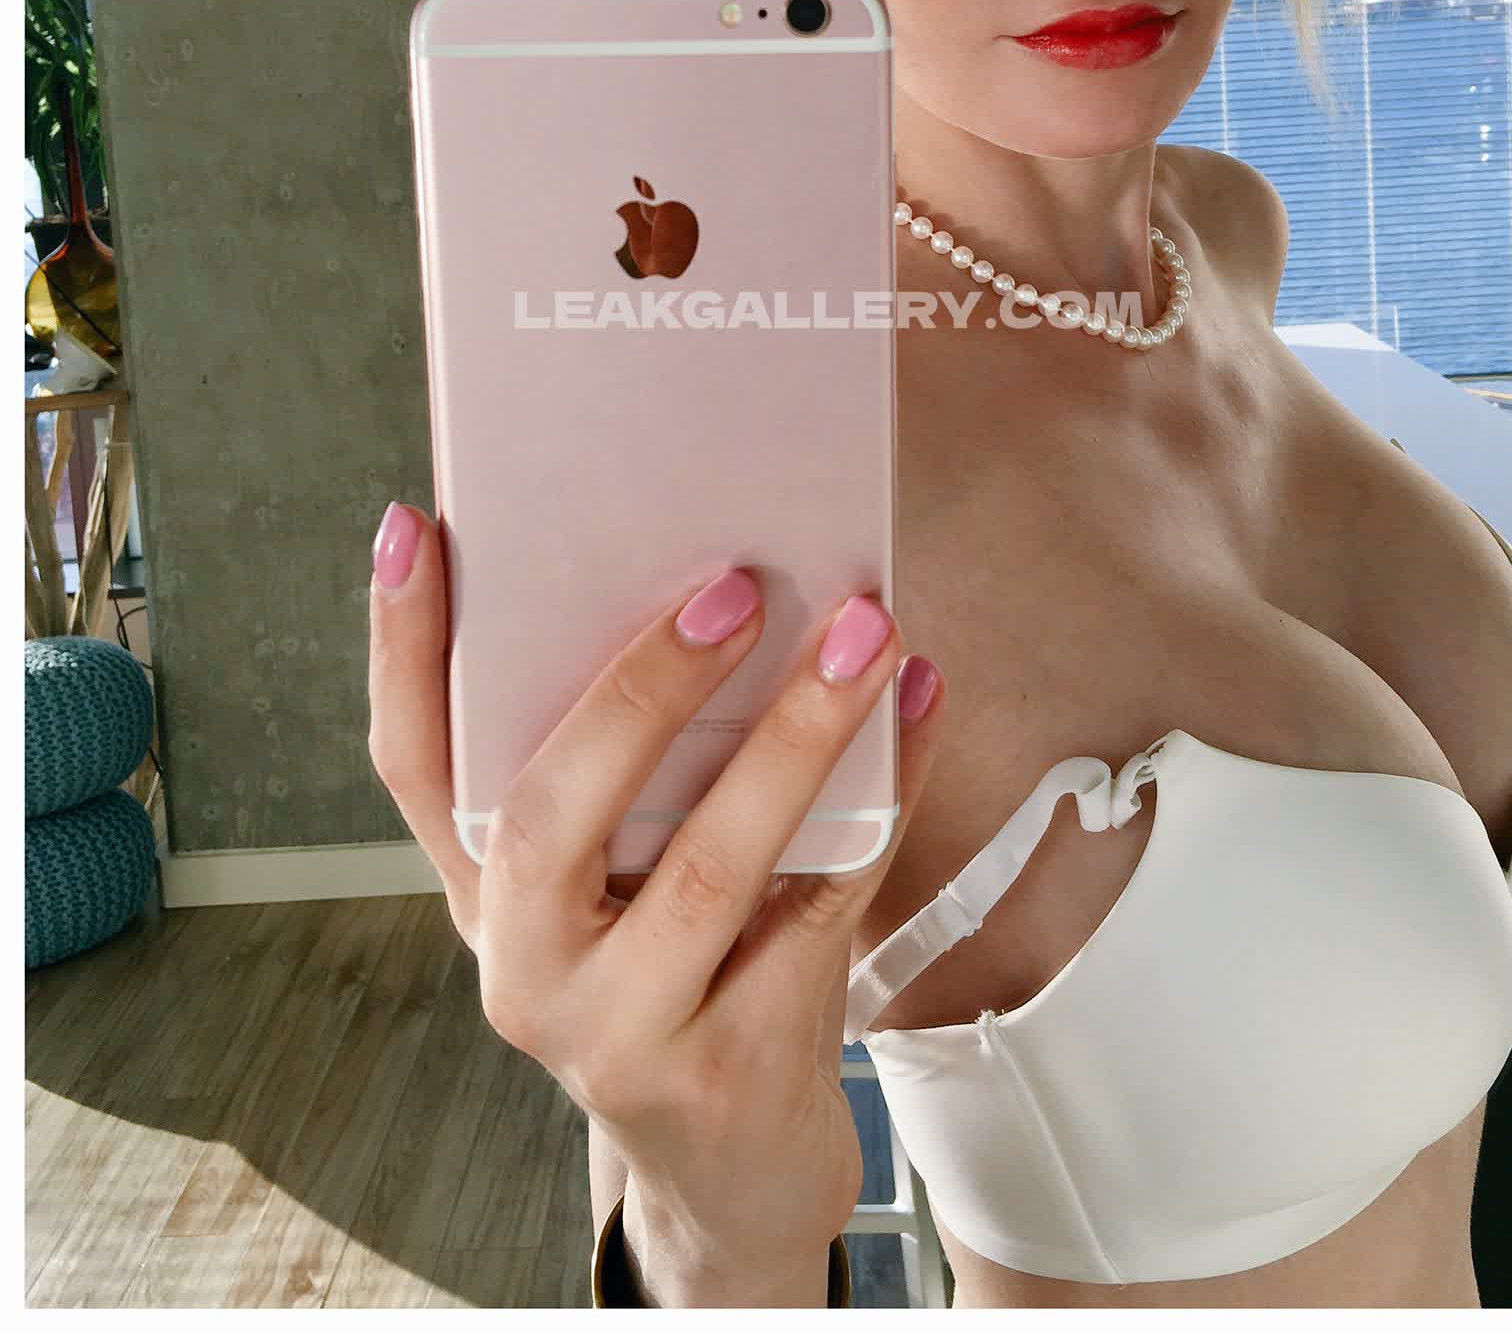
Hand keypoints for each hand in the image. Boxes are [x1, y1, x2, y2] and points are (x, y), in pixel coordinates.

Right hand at [365, 501, 946, 1294]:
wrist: (733, 1174)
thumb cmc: (677, 980)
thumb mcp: (609, 888)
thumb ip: (620, 767)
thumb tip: (692, 572)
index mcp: (484, 898)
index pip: (410, 766)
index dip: (401, 649)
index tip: (419, 527)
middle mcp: (526, 969)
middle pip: (546, 815)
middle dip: (639, 689)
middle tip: (734, 587)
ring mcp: (624, 1035)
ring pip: (708, 871)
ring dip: (795, 736)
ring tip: (864, 630)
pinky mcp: (736, 1071)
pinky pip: (827, 905)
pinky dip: (886, 795)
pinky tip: (919, 703)